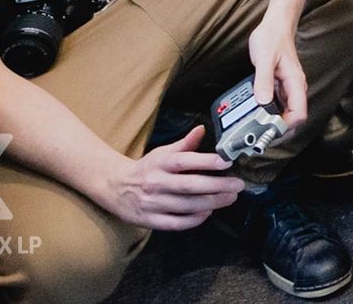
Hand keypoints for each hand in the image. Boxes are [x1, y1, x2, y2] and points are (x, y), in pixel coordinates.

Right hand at [97, 126, 241, 230]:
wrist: (114, 187)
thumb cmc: (146, 169)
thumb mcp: (163, 152)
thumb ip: (184, 143)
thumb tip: (202, 129)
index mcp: (160, 163)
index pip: (185, 161)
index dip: (207, 161)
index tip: (227, 162)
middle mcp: (156, 183)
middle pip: (190, 186)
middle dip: (217, 186)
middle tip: (237, 185)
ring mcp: (153, 203)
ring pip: (186, 206)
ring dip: (212, 203)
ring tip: (229, 198)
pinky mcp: (150, 220)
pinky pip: (177, 223)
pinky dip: (195, 219)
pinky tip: (208, 213)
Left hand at [246, 15, 307, 126]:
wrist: (275, 26)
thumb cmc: (272, 38)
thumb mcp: (264, 58)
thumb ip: (263, 80)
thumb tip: (262, 102)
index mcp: (295, 82)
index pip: (299, 113)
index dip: (287, 126)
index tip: (269, 130)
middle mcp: (294, 88)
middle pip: (293, 118)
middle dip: (278, 129)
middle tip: (258, 133)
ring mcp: (288, 88)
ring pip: (285, 114)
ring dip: (272, 122)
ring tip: (254, 126)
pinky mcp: (280, 87)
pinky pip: (277, 106)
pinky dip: (268, 113)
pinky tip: (256, 113)